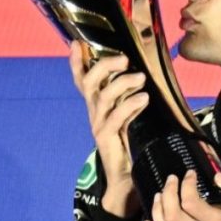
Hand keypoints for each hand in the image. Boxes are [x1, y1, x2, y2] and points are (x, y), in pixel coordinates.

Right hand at [69, 41, 146, 217]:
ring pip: (103, 97)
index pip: (83, 81)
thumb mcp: (127, 116)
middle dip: (104, 66)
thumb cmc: (128, 144)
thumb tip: (139, 75)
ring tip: (141, 78)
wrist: (123, 178)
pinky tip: (143, 98)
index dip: (77, 62)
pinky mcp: (107, 138)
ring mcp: (98, 125)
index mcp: (97, 106)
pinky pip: (116, 117)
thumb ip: (128, 98)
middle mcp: (94, 113)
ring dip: (123, 84)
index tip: (77, 42)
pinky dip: (131, 105)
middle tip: (124, 59)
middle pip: (90, 83)